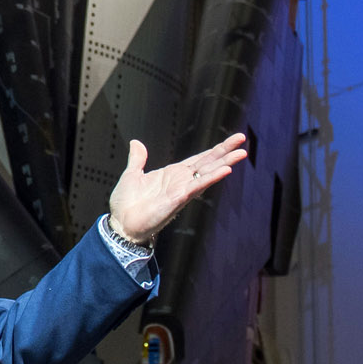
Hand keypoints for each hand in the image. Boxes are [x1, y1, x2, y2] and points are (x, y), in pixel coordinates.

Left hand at [105, 132, 249, 249]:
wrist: (120, 224)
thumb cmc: (125, 204)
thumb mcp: (131, 175)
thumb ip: (137, 159)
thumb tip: (136, 142)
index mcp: (172, 174)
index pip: (199, 159)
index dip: (215, 149)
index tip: (231, 140)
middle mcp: (181, 181)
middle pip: (208, 163)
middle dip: (225, 151)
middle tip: (242, 139)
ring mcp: (181, 190)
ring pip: (207, 173)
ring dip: (225, 162)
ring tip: (241, 153)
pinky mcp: (178, 199)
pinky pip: (197, 186)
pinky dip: (211, 178)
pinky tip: (225, 170)